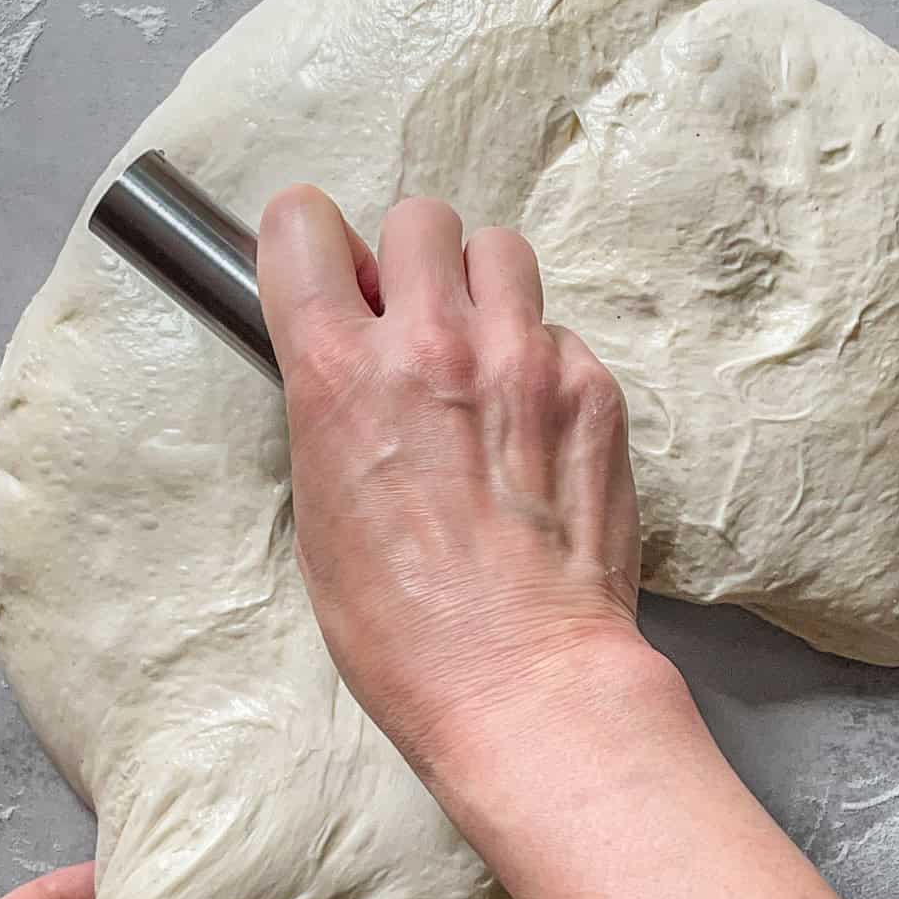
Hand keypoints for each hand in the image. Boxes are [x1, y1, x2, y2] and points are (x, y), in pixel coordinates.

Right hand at [257, 187, 655, 781]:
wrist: (523, 680)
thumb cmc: (404, 628)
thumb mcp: (320, 513)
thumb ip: (334, 405)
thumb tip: (357, 350)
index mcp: (339, 375)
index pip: (304, 224)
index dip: (312, 242)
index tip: (330, 270)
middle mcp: (432, 346)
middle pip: (419, 217)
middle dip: (411, 261)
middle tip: (418, 320)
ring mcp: (524, 360)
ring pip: (502, 250)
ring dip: (484, 290)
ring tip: (485, 357)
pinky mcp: (594, 388)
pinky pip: (561, 332)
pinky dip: (545, 361)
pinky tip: (537, 429)